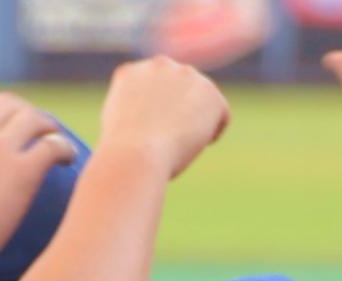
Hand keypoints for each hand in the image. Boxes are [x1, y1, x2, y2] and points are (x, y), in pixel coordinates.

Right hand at [0, 94, 78, 259]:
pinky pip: (53, 145)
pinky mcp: (23, 171)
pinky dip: (64, 149)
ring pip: (34, 118)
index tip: (5, 127)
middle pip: (8, 104)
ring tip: (57, 142)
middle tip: (36, 131)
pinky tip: (68, 159)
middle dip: (24, 114)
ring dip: (48, 127)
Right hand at [99, 56, 230, 178]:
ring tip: (186, 141)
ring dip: (199, 117)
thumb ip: (138, 114)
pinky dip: (215, 130)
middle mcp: (159, 65)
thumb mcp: (120, 126)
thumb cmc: (124, 153)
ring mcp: (186, 75)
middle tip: (178, 135)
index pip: (152, 84)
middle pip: (180, 84)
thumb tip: (155, 122)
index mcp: (131, 72)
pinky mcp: (210, 92)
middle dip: (181, 106)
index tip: (159, 127)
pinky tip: (201, 143)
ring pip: (201, 97)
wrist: (136, 153)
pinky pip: (221, 113)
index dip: (158, 106)